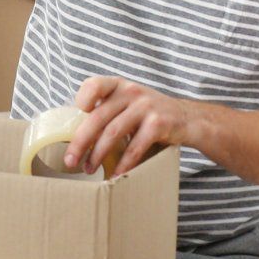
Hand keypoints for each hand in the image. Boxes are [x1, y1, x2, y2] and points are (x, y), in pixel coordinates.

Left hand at [66, 75, 197, 177]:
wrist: (188, 118)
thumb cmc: (148, 113)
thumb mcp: (127, 102)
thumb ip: (106, 109)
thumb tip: (71, 135)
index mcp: (118, 85)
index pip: (94, 85)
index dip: (81, 100)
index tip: (75, 118)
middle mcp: (131, 92)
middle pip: (98, 117)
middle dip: (80, 142)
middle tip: (70, 161)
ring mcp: (146, 106)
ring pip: (113, 133)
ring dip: (98, 155)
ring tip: (89, 169)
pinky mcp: (159, 123)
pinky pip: (135, 147)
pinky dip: (123, 163)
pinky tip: (116, 174)